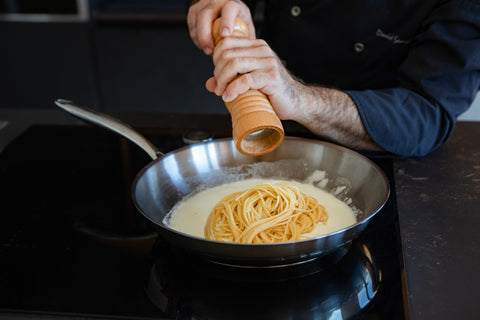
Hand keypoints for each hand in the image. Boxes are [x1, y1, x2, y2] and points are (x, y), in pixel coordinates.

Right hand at [187, 0, 254, 54]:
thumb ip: (246, 38)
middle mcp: (216, 1)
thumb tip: (248, 54)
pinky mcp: (194, 11)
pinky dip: (196, 38)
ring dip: (200, 39)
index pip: (229, 9)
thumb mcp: (246, 26)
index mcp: (232, 3)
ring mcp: (203, 5)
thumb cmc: (238, 20)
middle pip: (205, 15)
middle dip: (206, 35)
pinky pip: (192, 26)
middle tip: (210, 51)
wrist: (224, 9)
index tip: (225, 36)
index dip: (226, 22)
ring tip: (208, 50)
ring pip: (196, 21)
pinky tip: (203, 45)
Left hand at [206, 37, 383, 151]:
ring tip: (222, 92)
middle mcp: (263, 50)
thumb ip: (229, 79)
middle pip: (227, 53)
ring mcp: (268, 63)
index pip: (226, 43)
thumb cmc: (272, 92)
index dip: (216, 59)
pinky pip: (245, 79)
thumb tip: (209, 84)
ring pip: (234, 64)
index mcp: (257, 46)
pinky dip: (233, 89)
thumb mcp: (248, 82)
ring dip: (223, 80)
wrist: (296, 103)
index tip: (217, 76)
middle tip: (218, 87)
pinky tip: (228, 97)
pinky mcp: (271, 77)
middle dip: (217, 72)